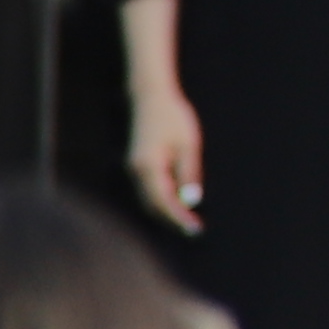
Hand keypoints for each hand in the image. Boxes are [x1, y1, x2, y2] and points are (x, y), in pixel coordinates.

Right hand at [130, 79, 206, 231]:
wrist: (150, 98)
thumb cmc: (173, 118)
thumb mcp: (188, 144)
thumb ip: (188, 172)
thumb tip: (192, 201)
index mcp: (149, 166)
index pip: (164, 201)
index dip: (179, 217)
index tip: (195, 229)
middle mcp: (136, 171)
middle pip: (153, 205)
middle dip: (172, 220)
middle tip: (195, 230)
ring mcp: (133, 169)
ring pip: (148, 200)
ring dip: (166, 213)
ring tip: (188, 222)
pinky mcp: (137, 166)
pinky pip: (148, 190)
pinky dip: (161, 201)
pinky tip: (177, 206)